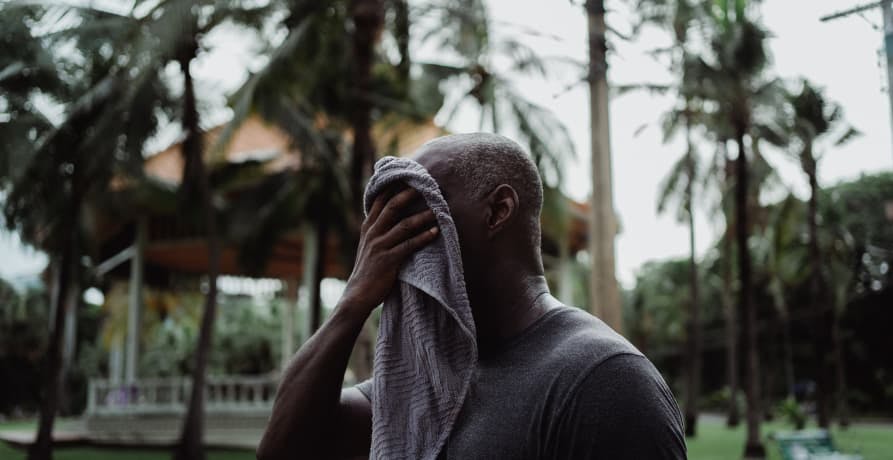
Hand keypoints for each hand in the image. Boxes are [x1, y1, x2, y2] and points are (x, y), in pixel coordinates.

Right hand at [340, 187, 438, 313]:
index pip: (379, 200)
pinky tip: (436, 232)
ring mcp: (380, 246)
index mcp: (368, 228)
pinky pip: (409, 245)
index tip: (408, 177)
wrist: (357, 295)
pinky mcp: (388, 260)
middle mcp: (372, 233)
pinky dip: (424, 237)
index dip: (394, 187)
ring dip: (422, 217)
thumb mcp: (368, 246)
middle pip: (392, 207)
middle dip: (409, 195)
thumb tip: (392, 217)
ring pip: (404, 225)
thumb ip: (378, 231)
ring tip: (438, 210)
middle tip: (425, 186)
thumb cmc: (367, 271)